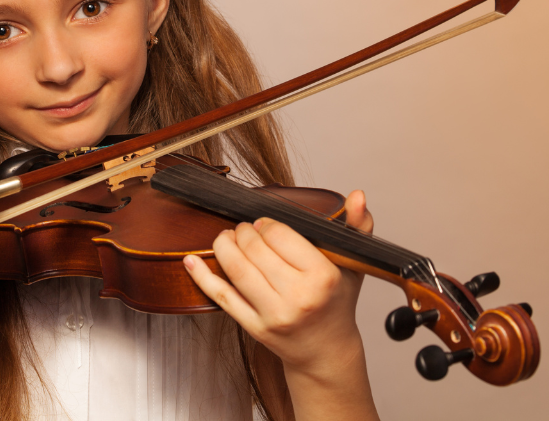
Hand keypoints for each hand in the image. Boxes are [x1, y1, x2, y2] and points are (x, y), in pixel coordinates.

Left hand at [183, 190, 373, 379]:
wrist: (326, 352)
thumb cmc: (338, 303)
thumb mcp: (354, 265)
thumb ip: (357, 227)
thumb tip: (357, 195)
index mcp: (322, 277)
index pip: (281, 235)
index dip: (267, 224)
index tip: (266, 224)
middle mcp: (297, 297)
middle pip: (255, 249)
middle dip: (244, 231)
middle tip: (245, 229)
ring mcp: (273, 315)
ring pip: (236, 269)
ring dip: (223, 246)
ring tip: (225, 238)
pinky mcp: (254, 328)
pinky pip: (221, 297)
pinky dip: (202, 277)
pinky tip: (191, 261)